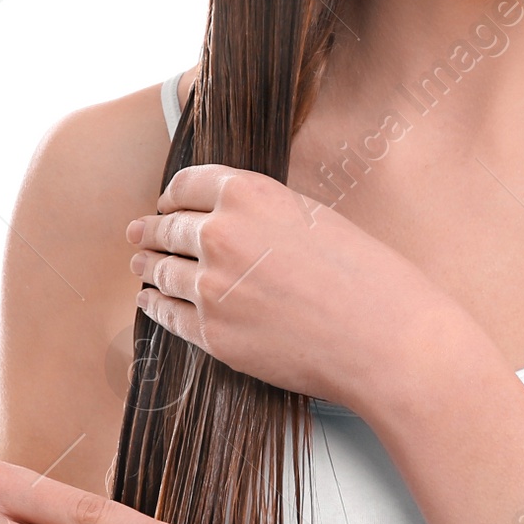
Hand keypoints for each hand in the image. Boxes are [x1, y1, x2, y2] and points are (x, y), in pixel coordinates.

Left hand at [128, 165, 466, 411]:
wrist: (383, 339)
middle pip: (167, 227)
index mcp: (249, 194)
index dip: (172, 195)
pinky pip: (168, 314)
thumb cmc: (365, 276)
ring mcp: (211, 287)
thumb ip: (265, 212)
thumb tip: (231, 217)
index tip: (168, 203)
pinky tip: (150, 301)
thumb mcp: (314, 218)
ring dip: (147, 266)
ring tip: (141, 264)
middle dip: (152, 230)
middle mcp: (221, 234)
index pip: (186, 184)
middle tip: (140, 232)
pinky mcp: (213, 335)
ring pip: (161, 271)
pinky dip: (154, 305)